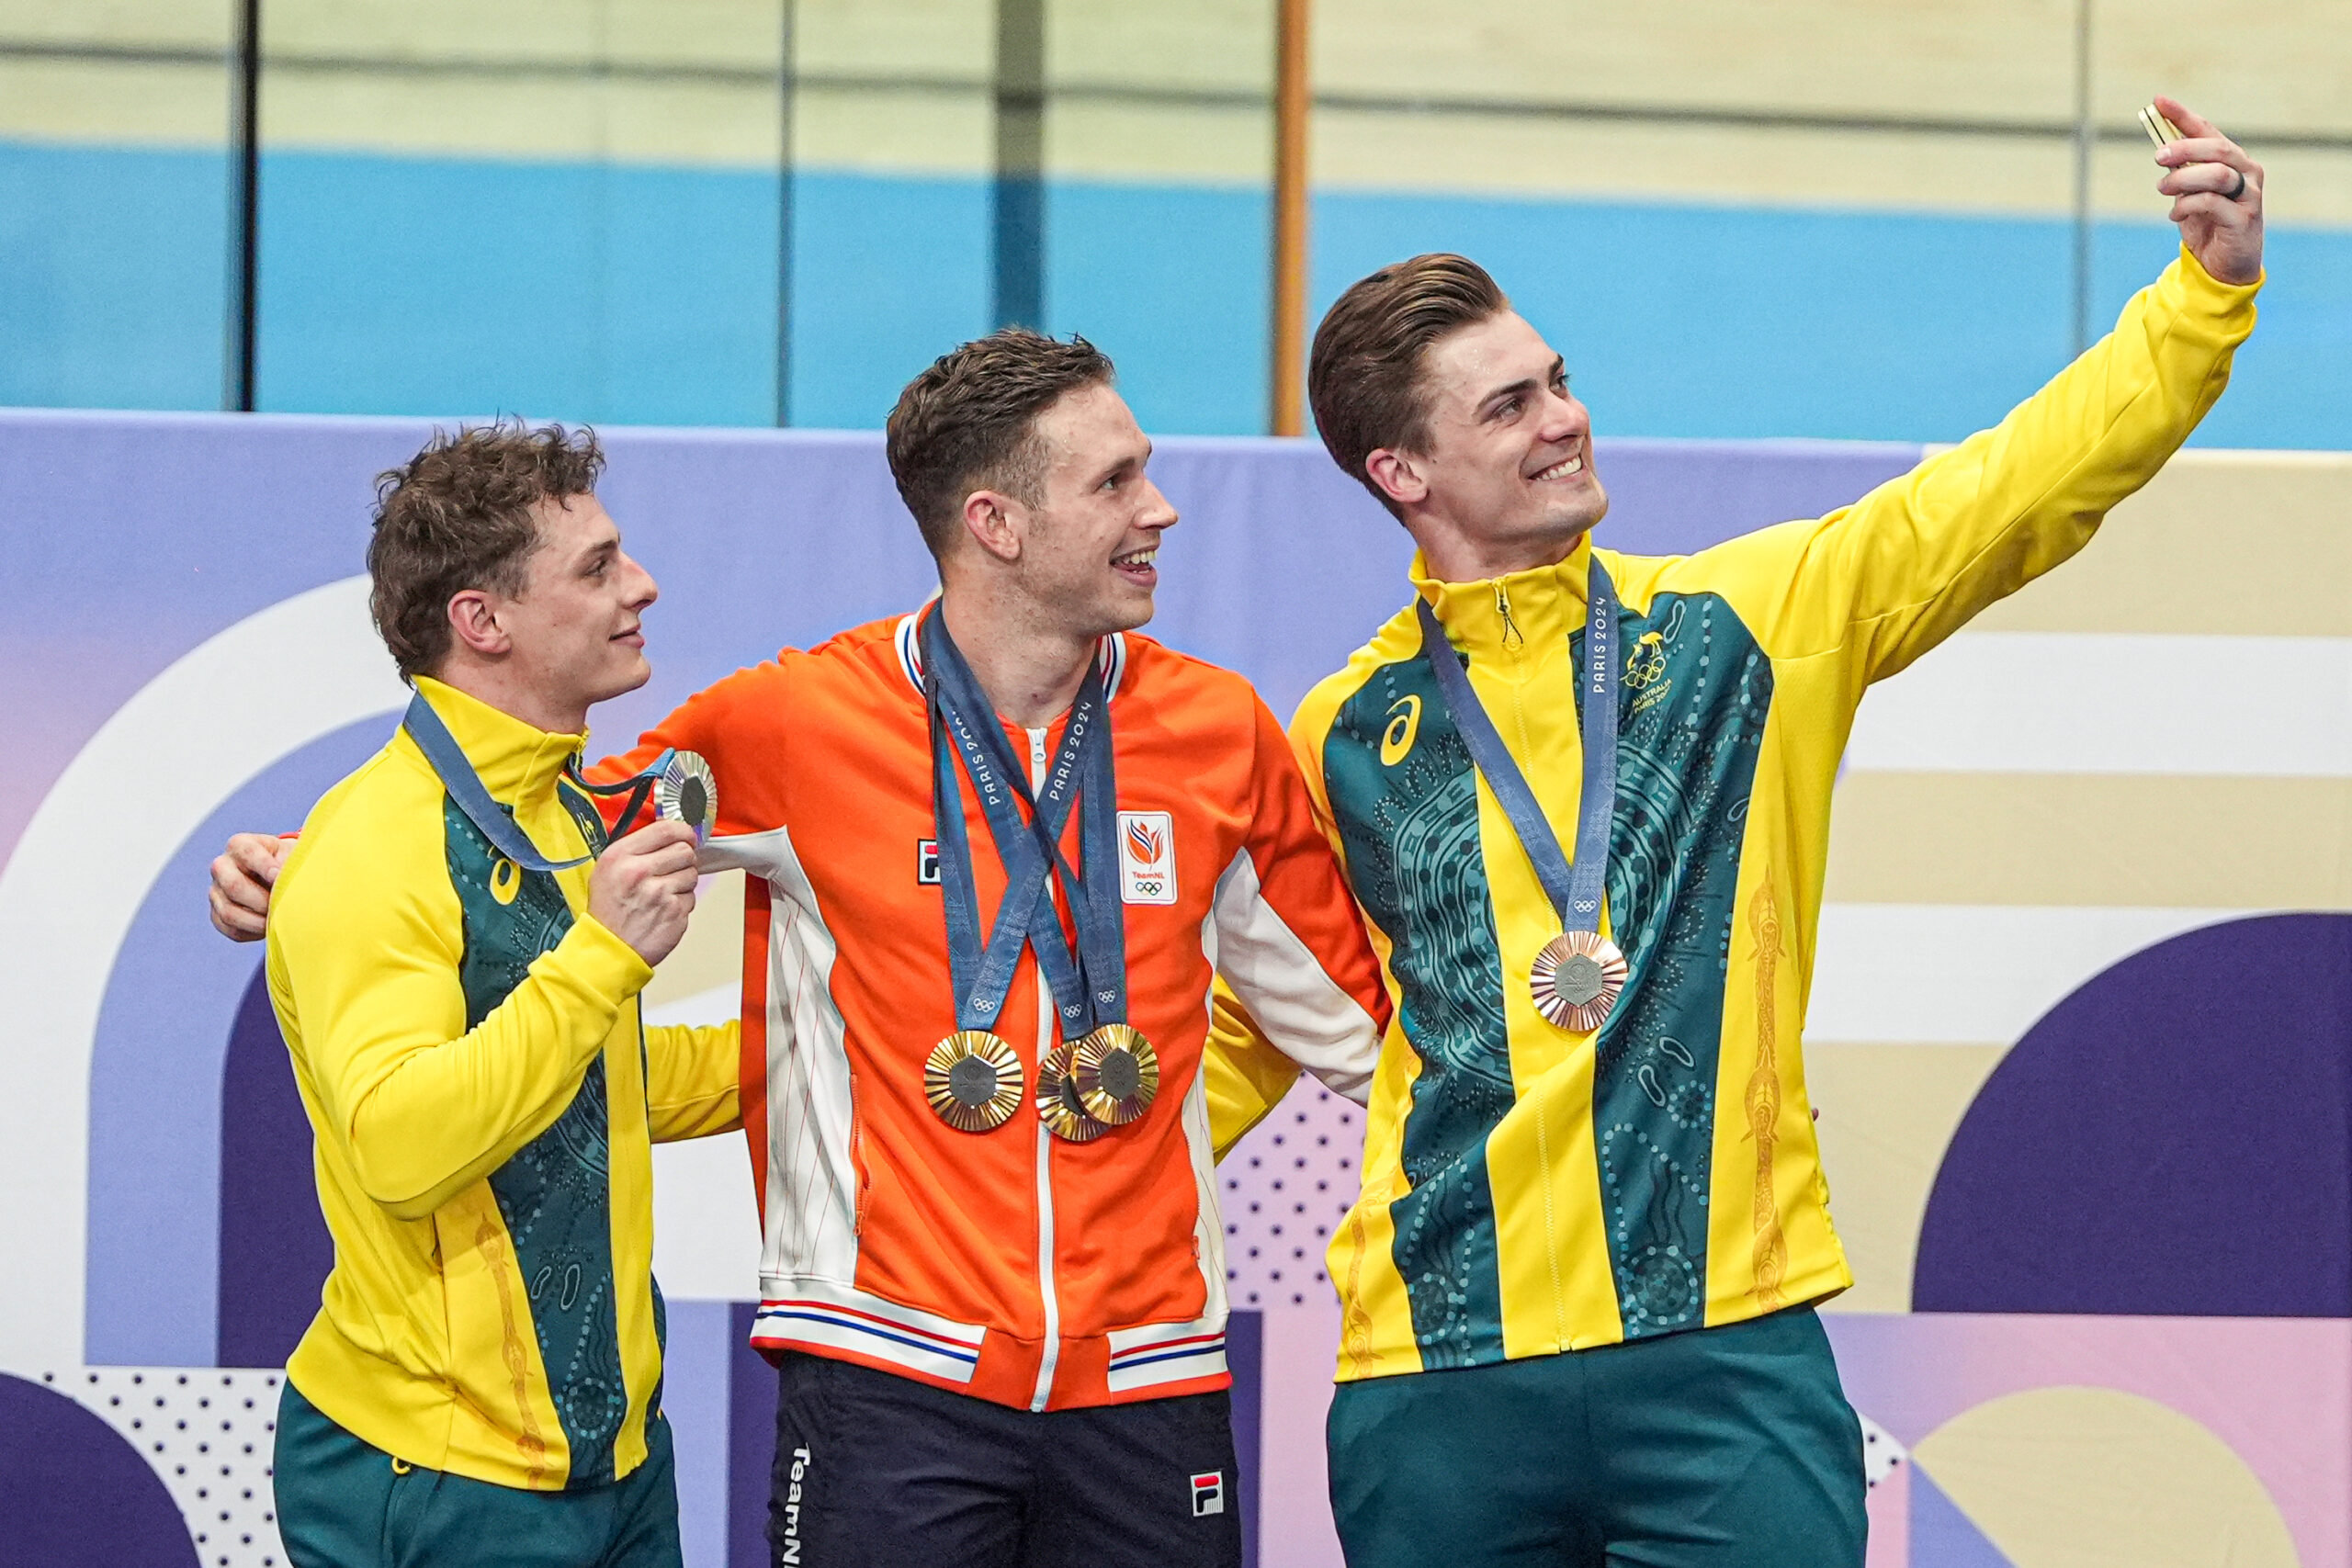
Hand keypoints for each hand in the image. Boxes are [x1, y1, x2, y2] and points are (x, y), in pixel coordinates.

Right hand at [209, 832, 291, 941]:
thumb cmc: (287, 862)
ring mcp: (216, 891)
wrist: (279, 878)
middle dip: (262, 900)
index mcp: (240, 845)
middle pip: (233, 885)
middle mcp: (222, 866)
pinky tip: (269, 927)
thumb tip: (294, 883)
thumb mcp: (292, 854)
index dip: (265, 866)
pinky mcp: (217, 914)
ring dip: (258, 922)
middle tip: (283, 905)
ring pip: (229, 912)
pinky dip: (252, 932)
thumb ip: (291, 863)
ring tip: (278, 920)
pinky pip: (231, 929)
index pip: (248, 853)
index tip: (280, 877)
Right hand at [588, 820, 701, 965]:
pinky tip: (663, 910)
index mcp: (621, 857)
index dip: (683, 831)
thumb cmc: (608, 911)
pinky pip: (691, 898)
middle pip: (685, 851)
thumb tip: (671, 835)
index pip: (666, 829)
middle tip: (671, 870)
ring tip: (662, 893)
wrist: (609, 949)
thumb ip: (637, 849)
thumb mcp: (607, 870)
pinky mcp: (675, 913)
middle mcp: (640, 872)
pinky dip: (682, 903)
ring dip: (683, 882)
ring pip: (692, 874)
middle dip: (683, 859)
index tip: (687, 836)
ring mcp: (660, 893)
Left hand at [2152, 95, 2262, 285]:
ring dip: (2184, 179)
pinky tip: (2175, 214)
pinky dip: (2187, 206)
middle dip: (2184, 148)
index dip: (2183, 115)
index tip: (2158, 101)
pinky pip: (2212, 203)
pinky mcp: (2244, 220)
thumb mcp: (2188, 194)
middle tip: (2158, 157)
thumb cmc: (2207, 224)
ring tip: (2164, 189)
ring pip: (2217, 174)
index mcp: (2232, 160)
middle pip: (2217, 149)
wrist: (2222, 267)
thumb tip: (2161, 149)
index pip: (2208, 130)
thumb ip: (2181, 172)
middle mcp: (2246, 172)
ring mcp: (2249, 195)